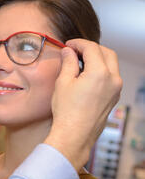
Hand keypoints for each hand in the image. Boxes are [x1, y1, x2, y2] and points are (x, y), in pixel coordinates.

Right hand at [44, 39, 122, 170]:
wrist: (74, 134)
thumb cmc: (67, 111)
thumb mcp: (63, 82)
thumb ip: (69, 63)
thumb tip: (69, 51)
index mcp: (100, 73)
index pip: (92, 48)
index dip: (78, 43)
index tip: (68, 44)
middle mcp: (113, 79)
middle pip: (107, 52)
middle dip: (91, 48)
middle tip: (75, 50)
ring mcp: (116, 89)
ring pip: (111, 64)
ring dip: (97, 58)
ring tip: (80, 62)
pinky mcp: (114, 97)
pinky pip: (111, 76)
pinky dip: (101, 69)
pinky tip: (86, 75)